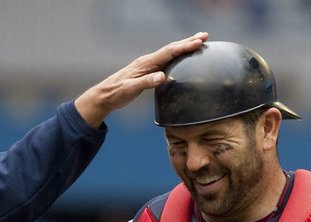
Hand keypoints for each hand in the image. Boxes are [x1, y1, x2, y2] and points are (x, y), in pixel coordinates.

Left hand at [74, 31, 208, 127]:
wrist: (105, 95)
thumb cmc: (116, 93)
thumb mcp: (130, 90)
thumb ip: (146, 83)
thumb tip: (162, 77)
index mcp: (146, 63)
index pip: (168, 52)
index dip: (184, 47)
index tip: (198, 42)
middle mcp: (148, 61)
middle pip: (171, 48)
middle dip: (188, 41)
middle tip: (205, 36)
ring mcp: (148, 65)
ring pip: (169, 53)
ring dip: (184, 47)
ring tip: (198, 42)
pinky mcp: (147, 71)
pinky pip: (166, 60)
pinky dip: (177, 56)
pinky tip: (182, 58)